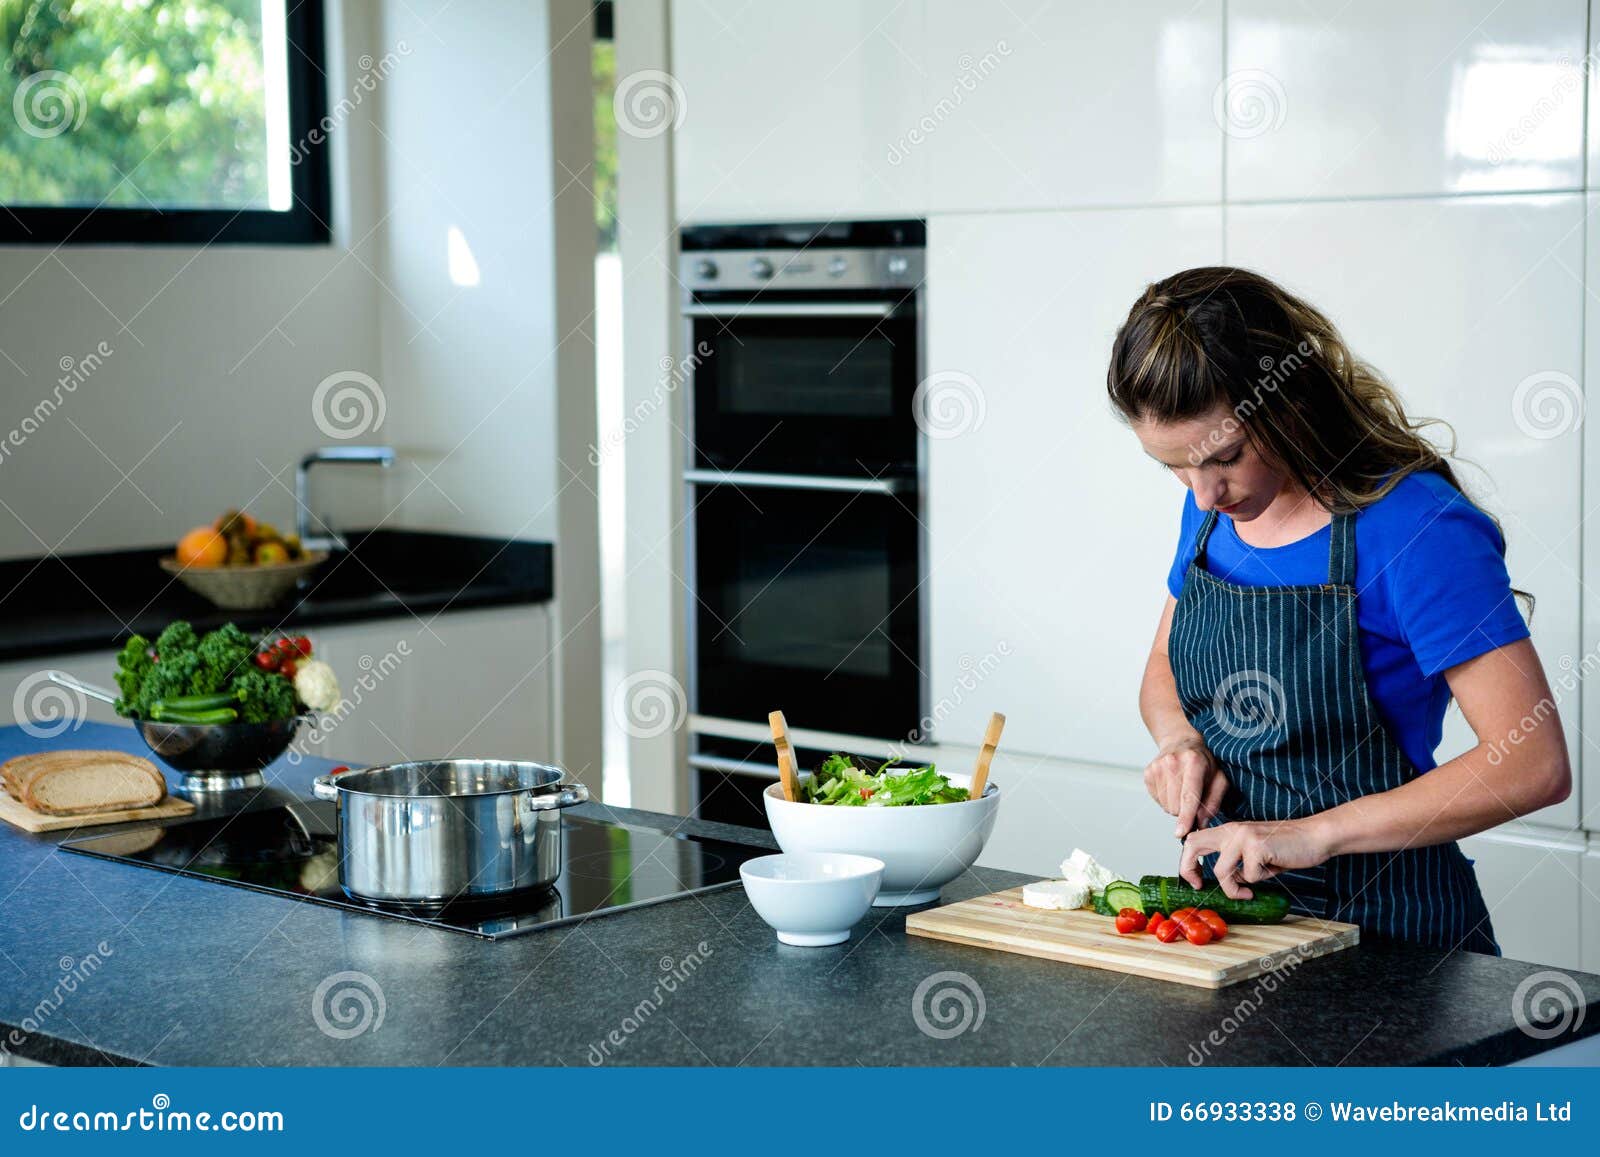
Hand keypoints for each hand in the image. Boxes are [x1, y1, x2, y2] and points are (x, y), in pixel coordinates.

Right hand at [1143, 735, 1229, 838]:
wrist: (1181, 742)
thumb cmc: (1204, 763)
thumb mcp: (1219, 778)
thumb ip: (1214, 802)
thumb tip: (1201, 823)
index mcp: (1193, 762)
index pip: (1188, 796)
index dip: (1186, 817)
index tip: (1181, 832)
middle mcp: (1172, 762)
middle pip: (1176, 805)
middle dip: (1185, 810)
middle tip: (1192, 796)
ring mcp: (1157, 767)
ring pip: (1166, 805)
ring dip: (1175, 805)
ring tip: (1181, 789)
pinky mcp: (1148, 772)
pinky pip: (1157, 800)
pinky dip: (1166, 799)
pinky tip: (1171, 786)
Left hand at [1178, 818, 1331, 899]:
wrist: (1315, 836)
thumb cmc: (1287, 847)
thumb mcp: (1254, 853)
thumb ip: (1236, 863)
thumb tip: (1225, 882)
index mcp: (1229, 830)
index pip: (1194, 840)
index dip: (1187, 862)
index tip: (1195, 881)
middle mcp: (1232, 830)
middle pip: (1193, 845)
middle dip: (1189, 869)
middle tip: (1199, 886)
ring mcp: (1243, 836)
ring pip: (1221, 871)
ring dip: (1233, 889)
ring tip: (1248, 892)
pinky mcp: (1257, 847)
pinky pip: (1249, 876)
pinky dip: (1259, 880)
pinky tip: (1273, 869)